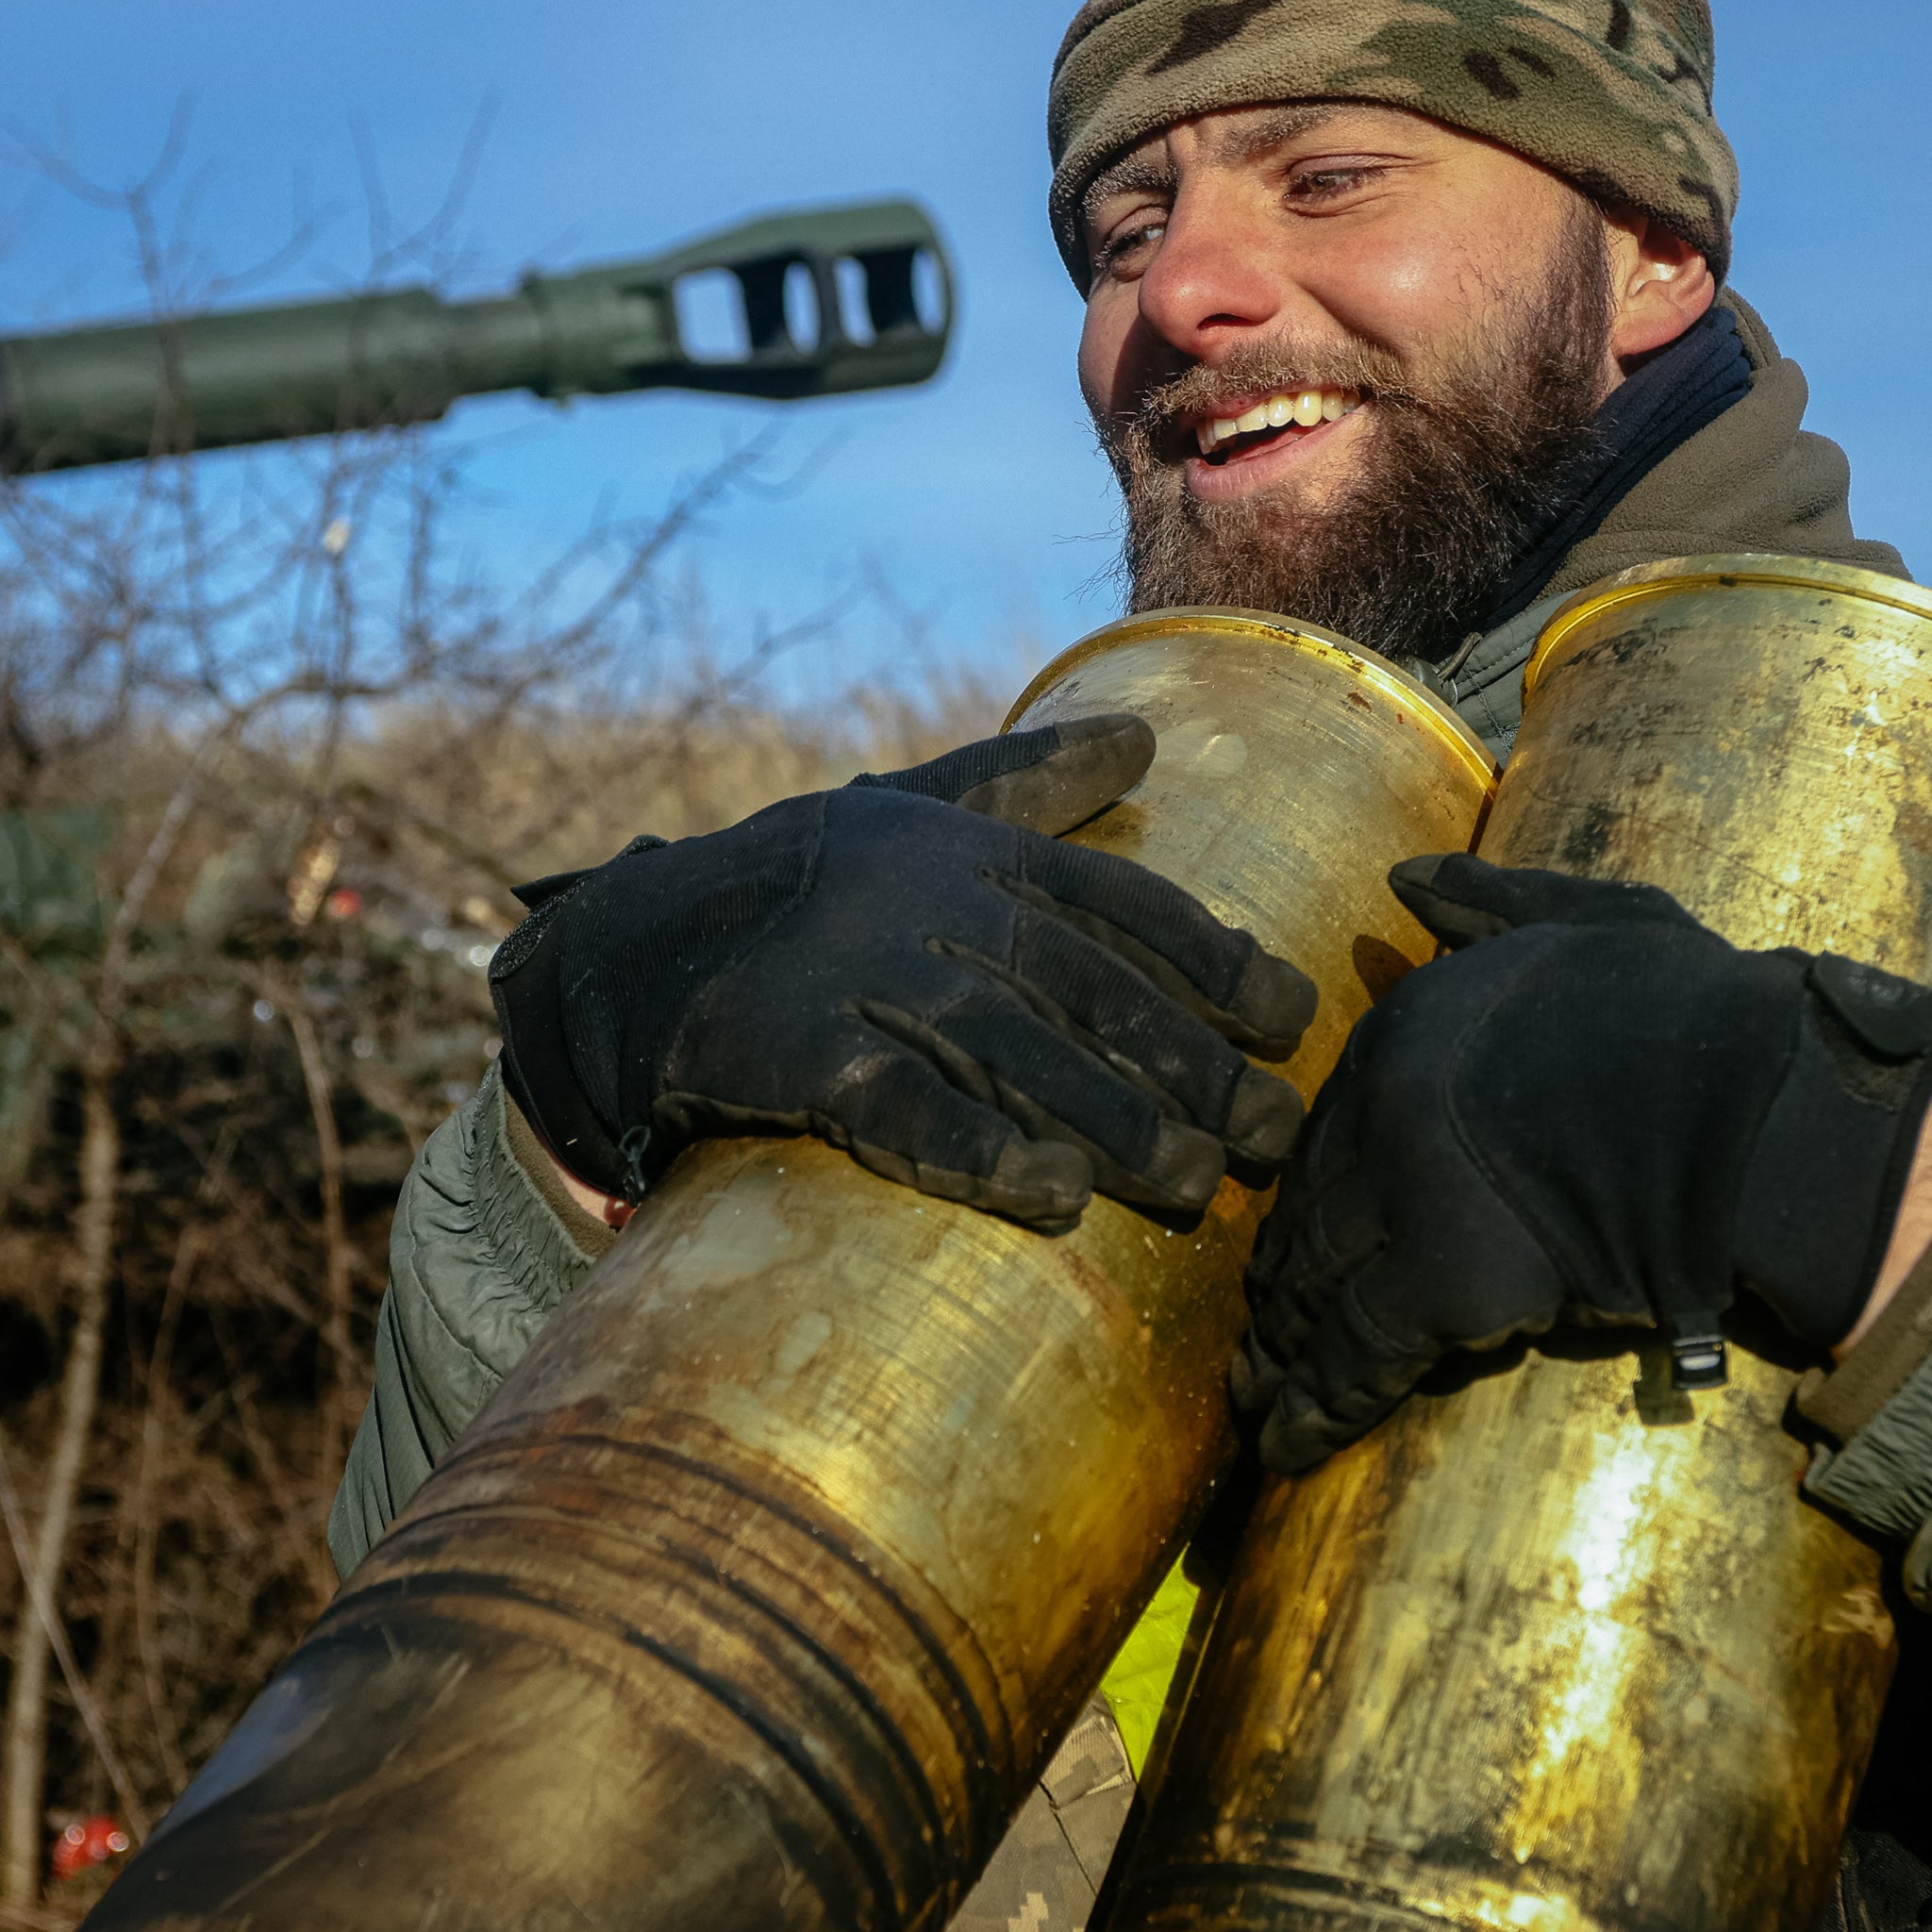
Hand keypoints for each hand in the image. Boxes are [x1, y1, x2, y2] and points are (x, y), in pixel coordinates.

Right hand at [490, 715, 1318, 1232]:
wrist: (641, 949)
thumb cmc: (806, 885)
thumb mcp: (917, 812)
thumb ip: (1032, 784)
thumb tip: (1144, 734)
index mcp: (976, 854)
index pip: (1122, 905)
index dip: (1214, 962)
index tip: (1290, 1019)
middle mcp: (936, 908)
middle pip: (1090, 992)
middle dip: (1193, 1067)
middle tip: (1275, 1138)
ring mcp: (868, 980)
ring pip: (1016, 1054)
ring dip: (1115, 1123)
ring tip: (1193, 1183)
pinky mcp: (802, 1057)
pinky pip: (901, 1109)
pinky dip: (979, 1152)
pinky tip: (1052, 1197)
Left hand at [1231, 855, 1931, 1472]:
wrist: (1751, 1110)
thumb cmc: (1697, 1012)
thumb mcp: (1594, 919)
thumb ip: (1494, 900)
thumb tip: (1409, 878)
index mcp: (1412, 1025)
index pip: (1334, 1124)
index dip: (1319, 1188)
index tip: (1301, 1231)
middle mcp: (1382, 1106)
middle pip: (1310, 1210)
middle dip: (1280, 1279)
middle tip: (1256, 1331)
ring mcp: (1402, 1197)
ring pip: (1313, 1288)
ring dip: (1279, 1351)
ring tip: (1254, 1399)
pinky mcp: (1437, 1287)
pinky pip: (1351, 1357)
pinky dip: (1311, 1407)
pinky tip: (1283, 1446)